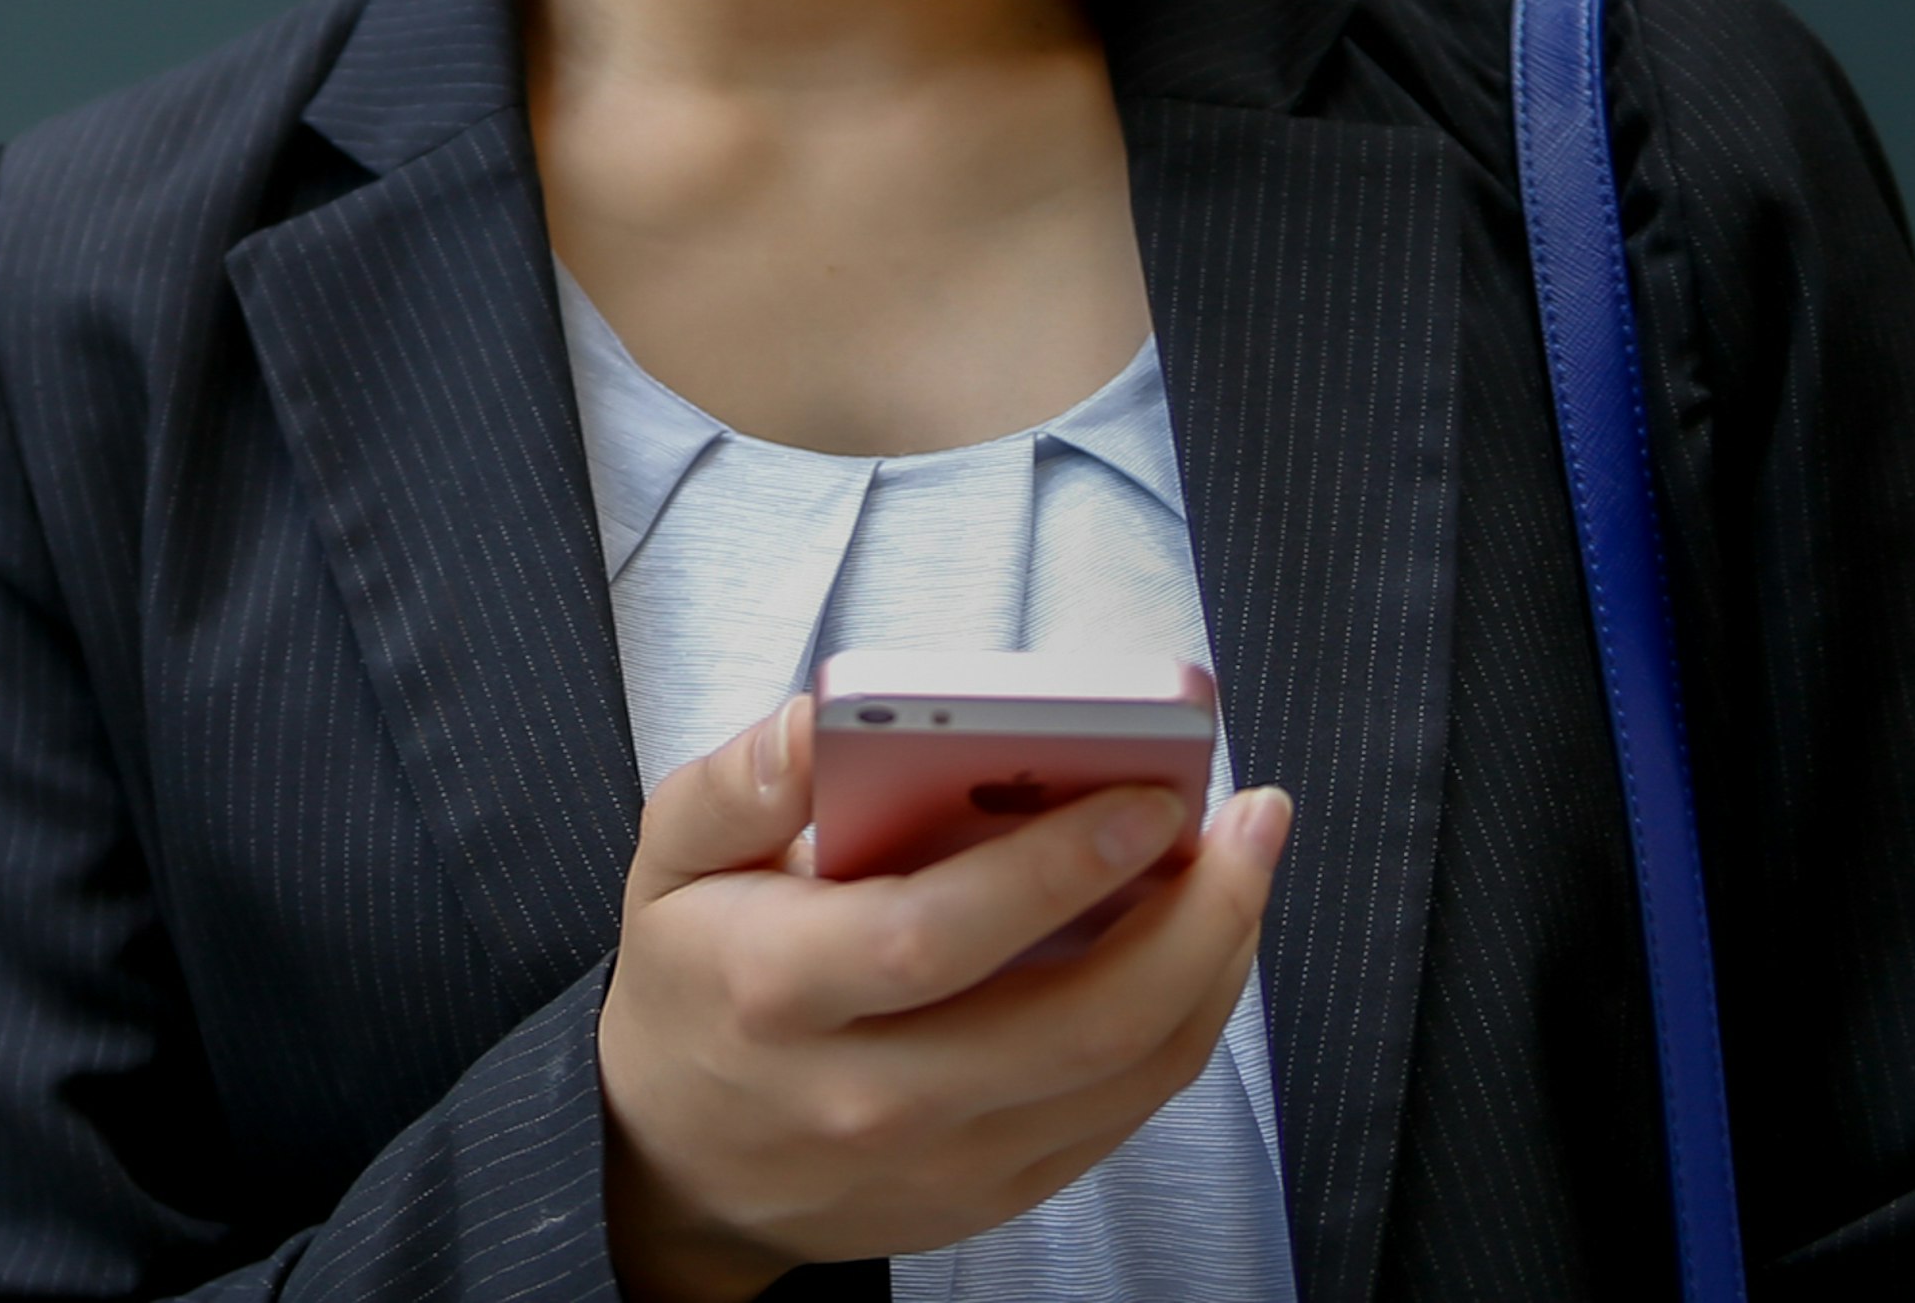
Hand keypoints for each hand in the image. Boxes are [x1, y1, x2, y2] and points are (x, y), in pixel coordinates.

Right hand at [596, 694, 1291, 1302]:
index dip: (1055, 866)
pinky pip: (1123, 1113)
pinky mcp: (993, 1193)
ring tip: (1245, 864)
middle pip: (1074, 1019)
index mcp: (779, 989)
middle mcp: (868, 1092)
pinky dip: (1182, 1021)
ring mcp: (941, 1160)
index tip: (1147, 796)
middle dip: (1193, 914)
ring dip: (1213, 963)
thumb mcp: (667, 859)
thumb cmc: (690, 980)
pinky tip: (1199, 943)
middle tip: (1247, 817)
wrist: (679, 1164)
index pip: (937, 935)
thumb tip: (817, 720)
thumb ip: (739, 782)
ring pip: (1126, 1072)